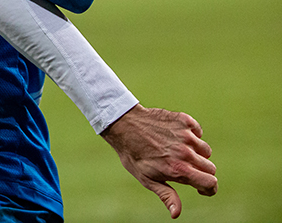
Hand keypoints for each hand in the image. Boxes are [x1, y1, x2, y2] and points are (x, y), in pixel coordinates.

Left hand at [101, 104, 217, 217]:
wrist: (123, 125)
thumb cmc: (134, 155)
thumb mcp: (147, 179)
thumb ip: (166, 196)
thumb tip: (176, 214)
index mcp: (179, 169)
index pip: (210, 183)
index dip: (209, 189)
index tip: (201, 188)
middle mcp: (185, 152)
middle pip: (210, 168)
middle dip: (201, 172)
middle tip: (184, 168)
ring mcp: (186, 135)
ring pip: (205, 150)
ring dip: (196, 153)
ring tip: (177, 151)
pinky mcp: (184, 120)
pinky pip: (198, 131)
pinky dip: (192, 135)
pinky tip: (175, 136)